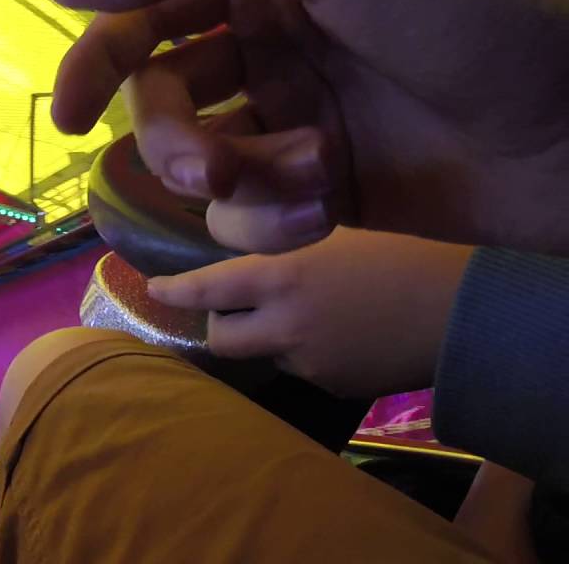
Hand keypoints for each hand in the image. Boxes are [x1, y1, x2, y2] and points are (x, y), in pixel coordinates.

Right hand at [48, 0, 568, 253]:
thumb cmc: (457, 6)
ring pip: (198, 169)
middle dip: (168, 140)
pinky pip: (251, 220)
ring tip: (310, 174)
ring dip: (234, 181)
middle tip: (207, 166)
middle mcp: (266, 47)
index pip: (144, 12)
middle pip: (158, 101)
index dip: (95, 58)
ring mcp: (292, 124)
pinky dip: (275, 220)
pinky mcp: (319, 197)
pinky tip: (330, 206)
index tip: (67, 113)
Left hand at [146, 227, 471, 396]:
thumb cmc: (404, 252)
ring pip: (264, 354)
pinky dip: (305, 352)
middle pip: (221, 338)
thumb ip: (285, 246)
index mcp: (280, 279)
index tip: (153, 288)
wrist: (465, 310)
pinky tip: (340, 332)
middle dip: (219, 323)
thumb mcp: (334, 233)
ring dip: (267, 337)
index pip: (206, 290)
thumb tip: (251, 249)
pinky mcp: (334, 386)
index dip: (175, 291)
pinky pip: (302, 368)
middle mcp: (284, 327)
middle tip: (234, 307)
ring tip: (307, 312)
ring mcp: (308, 363)